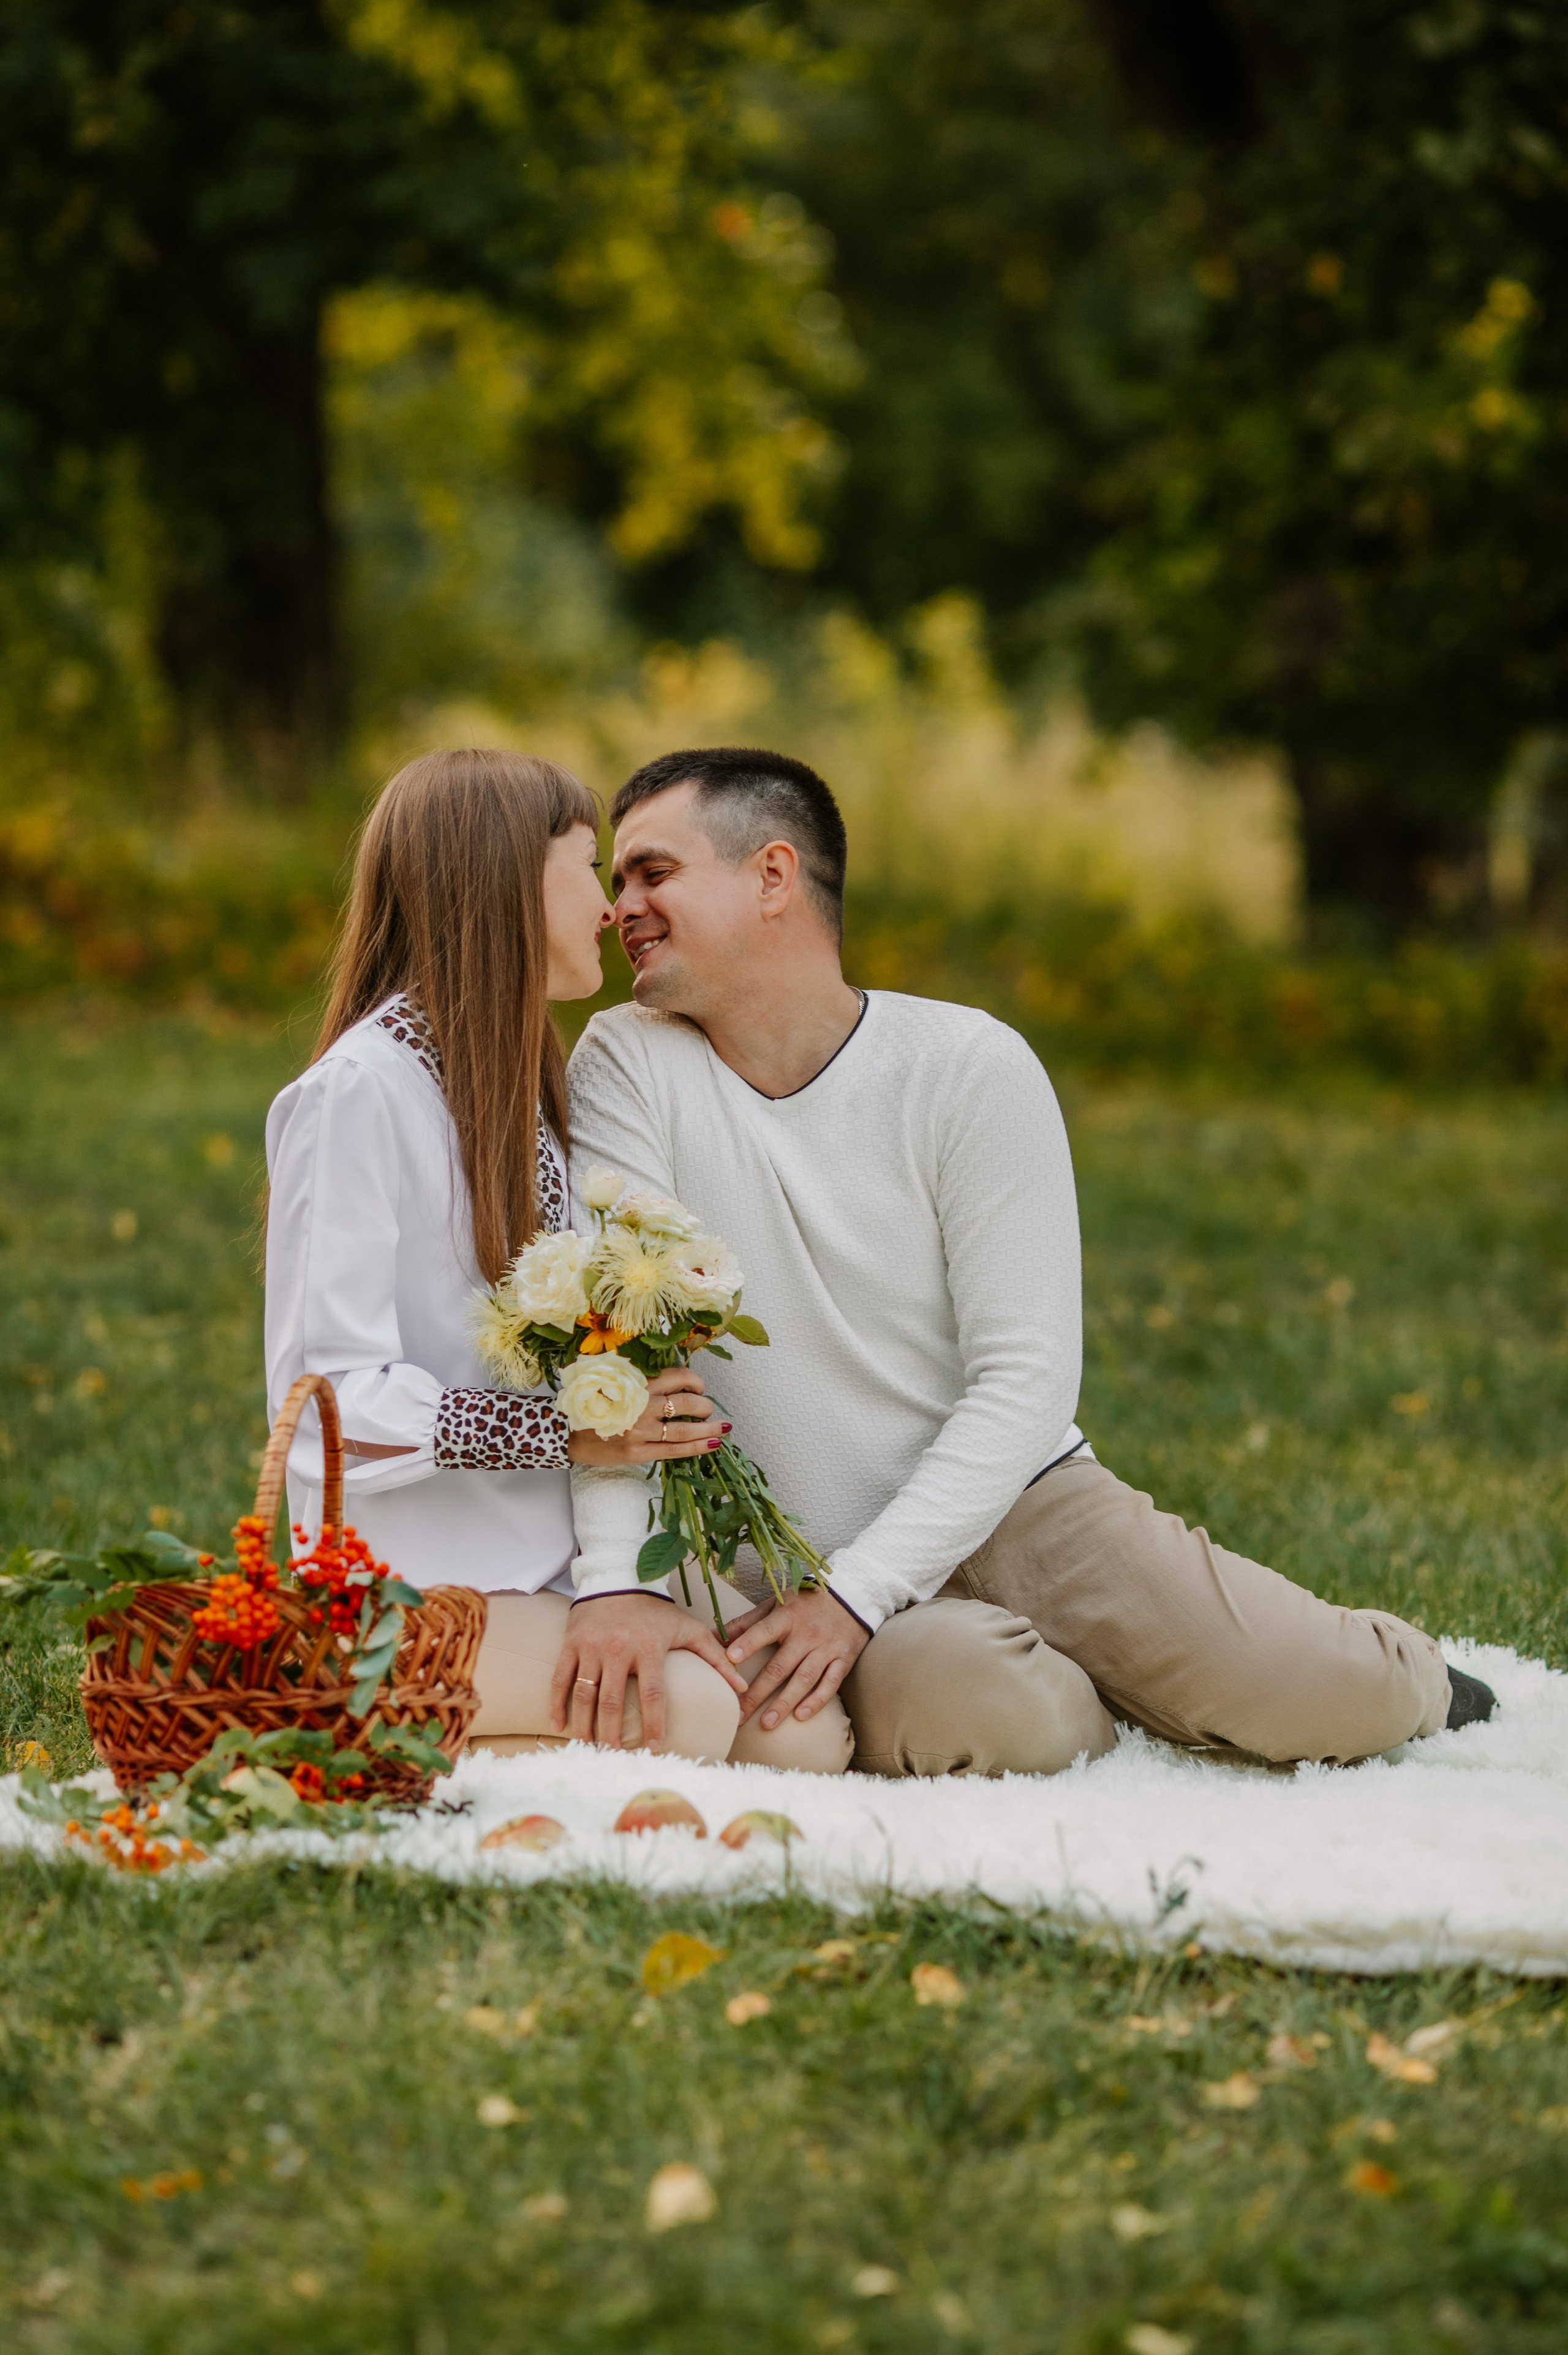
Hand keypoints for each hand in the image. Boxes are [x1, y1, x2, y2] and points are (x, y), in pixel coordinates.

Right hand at [548, 1591, 746, 1749]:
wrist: (618, 1577)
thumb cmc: (655, 1610)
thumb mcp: (687, 1628)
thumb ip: (715, 1658)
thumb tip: (742, 1688)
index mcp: (649, 1647)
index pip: (652, 1693)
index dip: (654, 1723)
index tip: (655, 1748)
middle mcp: (618, 1648)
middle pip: (612, 1701)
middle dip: (613, 1733)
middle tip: (617, 1755)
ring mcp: (591, 1646)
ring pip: (584, 1694)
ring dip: (586, 1725)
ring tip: (591, 1747)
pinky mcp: (571, 1644)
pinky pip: (561, 1678)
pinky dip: (558, 1703)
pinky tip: (560, 1724)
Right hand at [566, 1364, 729, 1466]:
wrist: (565, 1432)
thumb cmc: (591, 1404)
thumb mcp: (614, 1380)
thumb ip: (641, 1378)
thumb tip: (674, 1380)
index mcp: (636, 1383)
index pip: (678, 1377)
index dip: (695, 1382)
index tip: (698, 1388)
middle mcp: (641, 1405)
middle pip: (686, 1404)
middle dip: (704, 1406)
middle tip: (708, 1409)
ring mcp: (640, 1431)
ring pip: (685, 1430)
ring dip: (709, 1429)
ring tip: (723, 1429)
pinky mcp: (638, 1452)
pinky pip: (674, 1451)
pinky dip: (697, 1447)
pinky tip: (712, 1444)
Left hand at [723, 1582, 868, 1728]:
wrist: (852, 1596)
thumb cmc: (805, 1602)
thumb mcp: (776, 1604)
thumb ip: (747, 1622)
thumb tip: (714, 1636)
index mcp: (787, 1617)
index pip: (764, 1631)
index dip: (747, 1644)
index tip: (729, 1659)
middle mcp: (807, 1634)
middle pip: (780, 1666)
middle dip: (757, 1693)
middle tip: (739, 1714)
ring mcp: (827, 1648)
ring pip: (803, 1679)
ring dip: (784, 1703)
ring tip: (766, 1723)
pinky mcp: (843, 1660)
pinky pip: (830, 1683)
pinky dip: (817, 1701)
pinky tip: (800, 1716)